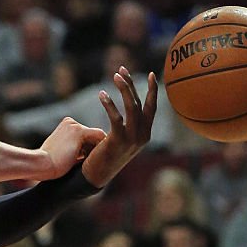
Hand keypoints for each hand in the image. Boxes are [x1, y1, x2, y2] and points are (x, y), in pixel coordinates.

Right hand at [39, 117, 106, 179]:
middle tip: (98, 163)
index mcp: (65, 126)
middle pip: (93, 135)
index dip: (90, 148)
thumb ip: (74, 149)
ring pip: (97, 136)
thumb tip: (87, 155)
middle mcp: (70, 122)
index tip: (90, 161)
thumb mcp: (61, 152)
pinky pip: (100, 137)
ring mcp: (75, 126)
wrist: (41, 164)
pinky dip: (102, 148)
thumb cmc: (48, 164)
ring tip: (99, 162)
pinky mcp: (80, 132)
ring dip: (99, 149)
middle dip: (95, 148)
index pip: (85, 135)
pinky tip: (100, 160)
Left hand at [80, 67, 156, 187]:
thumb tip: (129, 111)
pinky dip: (109, 104)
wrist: (94, 177)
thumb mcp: (120, 141)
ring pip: (132, 107)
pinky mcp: (118, 141)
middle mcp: (142, 136)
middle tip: (121, 69)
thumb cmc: (103, 157)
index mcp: (145, 134)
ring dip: (124, 89)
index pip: (152, 108)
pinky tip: (102, 94)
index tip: (150, 73)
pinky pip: (116, 118)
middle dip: (132, 84)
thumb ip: (127, 127)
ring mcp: (132, 139)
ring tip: (115, 75)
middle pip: (141, 103)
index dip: (152, 90)